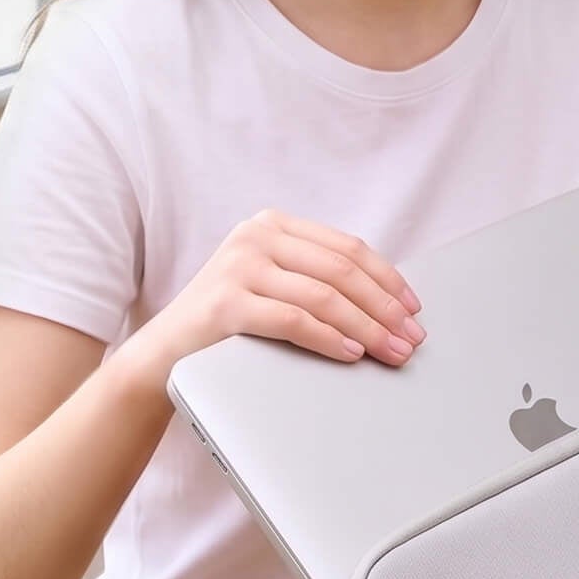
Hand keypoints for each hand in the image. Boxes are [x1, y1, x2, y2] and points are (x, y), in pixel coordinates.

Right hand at [122, 209, 424, 391]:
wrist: (164, 353)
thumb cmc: (230, 322)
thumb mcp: (274, 284)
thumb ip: (316, 279)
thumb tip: (389, 304)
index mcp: (274, 224)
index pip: (347, 248)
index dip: (388, 278)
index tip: (414, 308)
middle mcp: (255, 236)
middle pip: (342, 271)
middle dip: (385, 308)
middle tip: (411, 336)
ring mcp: (238, 265)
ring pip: (324, 296)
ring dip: (367, 328)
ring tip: (390, 351)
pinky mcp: (226, 302)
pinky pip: (294, 320)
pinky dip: (330, 339)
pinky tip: (351, 353)